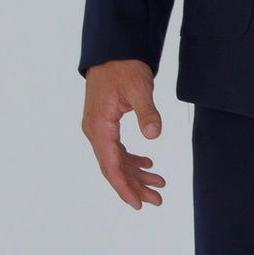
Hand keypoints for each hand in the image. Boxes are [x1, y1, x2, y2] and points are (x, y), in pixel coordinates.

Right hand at [82, 59, 168, 208]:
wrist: (113, 51)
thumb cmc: (123, 67)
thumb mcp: (139, 88)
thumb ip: (147, 112)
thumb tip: (154, 135)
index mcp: (99, 126)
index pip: (111, 165)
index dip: (124, 187)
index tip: (137, 204)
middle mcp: (95, 131)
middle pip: (114, 167)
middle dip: (134, 186)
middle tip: (156, 200)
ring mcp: (99, 128)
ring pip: (116, 160)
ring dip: (135, 175)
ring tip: (158, 186)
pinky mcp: (105, 124)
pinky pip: (117, 150)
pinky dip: (132, 160)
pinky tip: (148, 165)